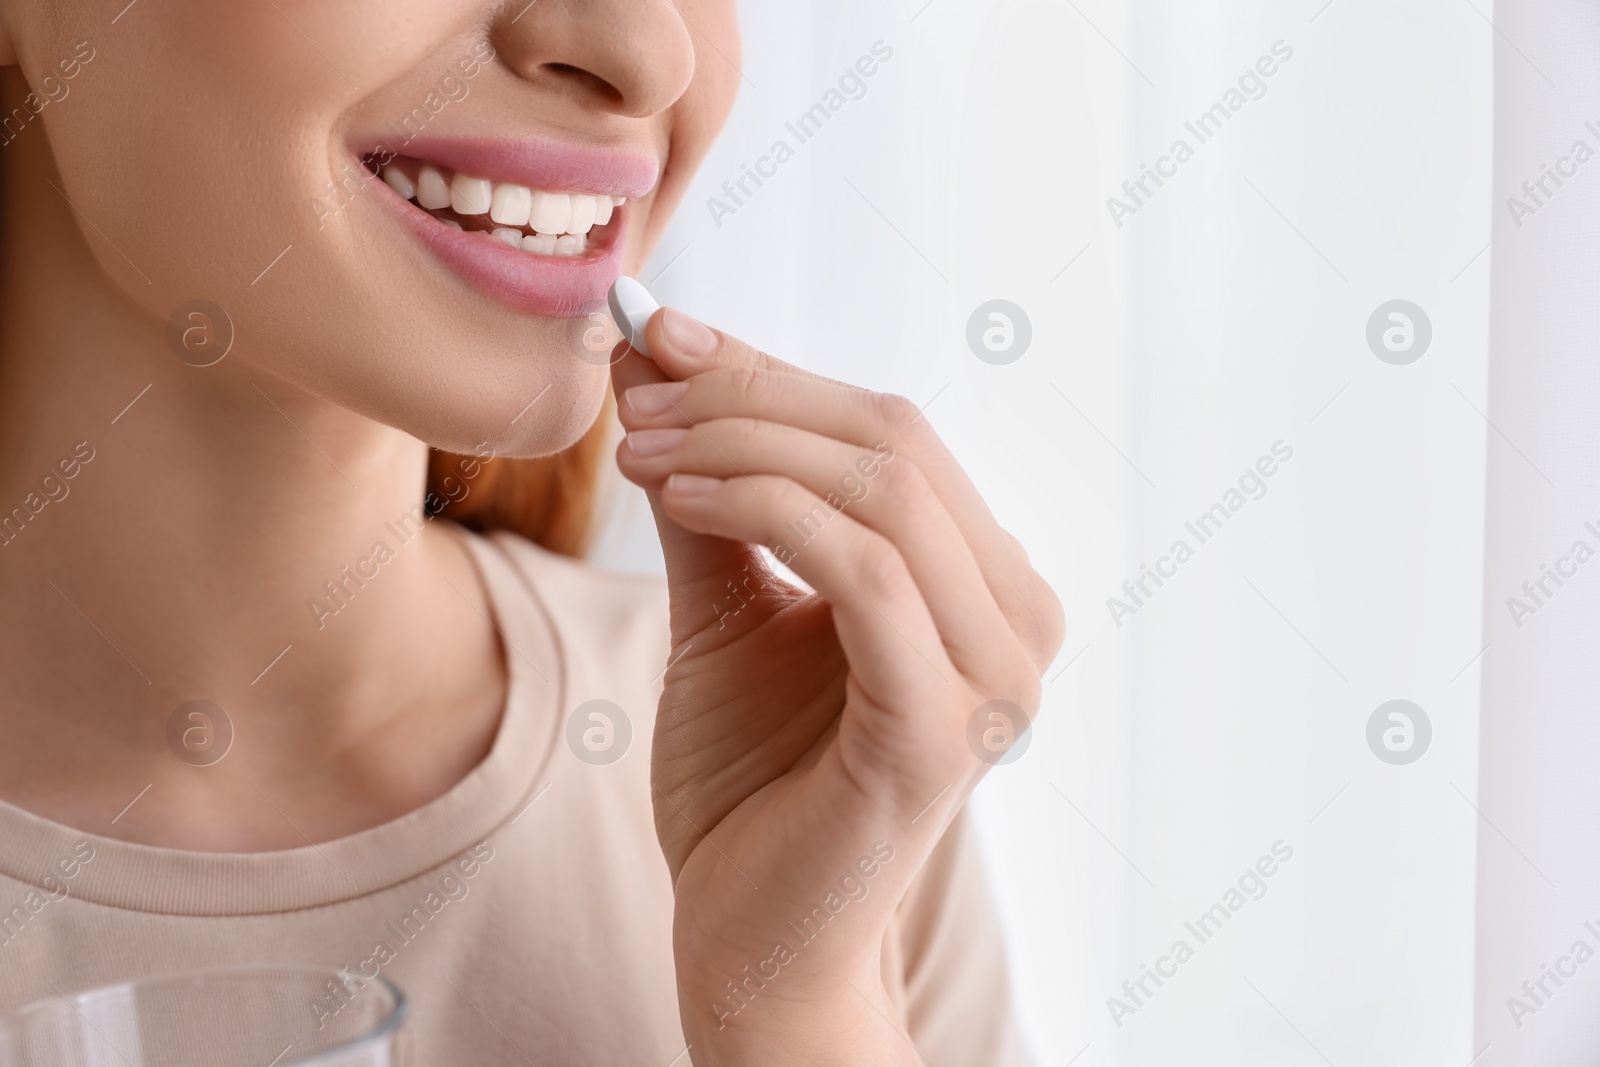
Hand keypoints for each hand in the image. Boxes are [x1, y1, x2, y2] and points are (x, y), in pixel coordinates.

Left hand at [611, 308, 1063, 1065]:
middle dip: (752, 396)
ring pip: (883, 488)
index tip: (660, 336)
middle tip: (638, 391)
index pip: (892, 433)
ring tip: (644, 450)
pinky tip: (680, 501)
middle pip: (894, 439)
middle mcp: (1015, 620)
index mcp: (983, 585)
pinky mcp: (942, 728)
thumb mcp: (728, 609)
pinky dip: (765, 511)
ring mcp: (993, 677)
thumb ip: (714, 494)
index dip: (773, 370)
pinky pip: (864, 571)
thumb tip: (656, 363)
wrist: (750, 938)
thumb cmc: (751, 781)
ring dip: (746, 446)